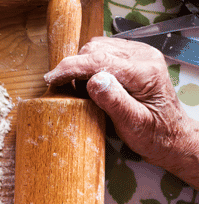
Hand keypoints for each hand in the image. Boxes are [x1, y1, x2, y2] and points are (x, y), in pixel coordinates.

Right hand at [45, 37, 198, 183]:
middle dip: (75, 67)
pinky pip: (104, 52)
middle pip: (97, 49)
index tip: (52, 78)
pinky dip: (90, 65)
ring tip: (78, 89)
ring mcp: (139, 55)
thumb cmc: (154, 134)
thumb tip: (93, 81)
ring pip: (98, 47)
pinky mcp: (133, 58)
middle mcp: (144, 57)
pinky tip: (89, 83)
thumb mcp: (133, 124)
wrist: (171, 136)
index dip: (71, 68)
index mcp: (145, 72)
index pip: (100, 60)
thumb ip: (115, 101)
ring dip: (82, 66)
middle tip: (65, 90)